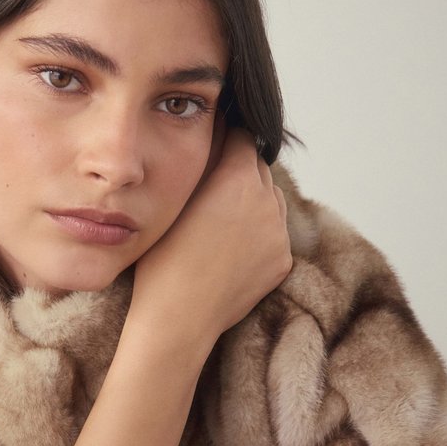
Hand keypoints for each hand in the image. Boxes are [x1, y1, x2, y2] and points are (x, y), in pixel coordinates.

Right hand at [127, 128, 291, 358]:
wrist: (178, 317)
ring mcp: (279, 233)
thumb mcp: (174, 199)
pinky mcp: (283, 261)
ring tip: (221, 222)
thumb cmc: (163, 257)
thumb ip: (199, 160)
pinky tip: (230, 250)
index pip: (243, 136)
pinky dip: (258, 235)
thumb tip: (212, 128)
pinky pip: (274, 234)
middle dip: (239, 171)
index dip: (226, 138)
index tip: (213, 146)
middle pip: (259, 167)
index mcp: (238, 178)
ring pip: (271, 201)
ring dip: (252, 202)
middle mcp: (267, 200)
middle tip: (212, 187)